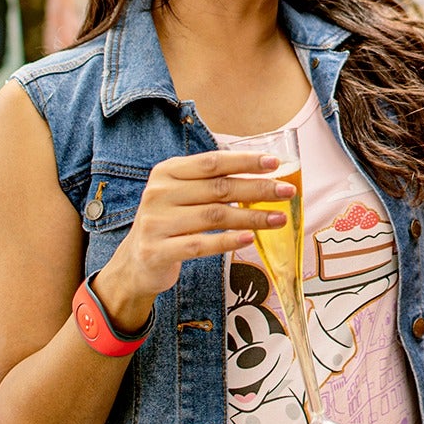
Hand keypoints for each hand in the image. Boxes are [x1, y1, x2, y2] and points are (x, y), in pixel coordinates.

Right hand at [98, 151, 293, 314]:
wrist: (136, 262)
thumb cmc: (170, 222)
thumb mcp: (182, 195)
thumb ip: (211, 183)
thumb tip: (263, 175)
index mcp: (167, 172)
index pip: (212, 162)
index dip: (245, 161)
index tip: (275, 163)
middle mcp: (159, 193)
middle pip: (218, 188)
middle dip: (257, 189)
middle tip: (287, 192)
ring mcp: (155, 222)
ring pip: (214, 216)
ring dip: (252, 217)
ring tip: (279, 219)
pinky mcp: (157, 251)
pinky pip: (200, 245)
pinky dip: (227, 241)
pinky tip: (249, 239)